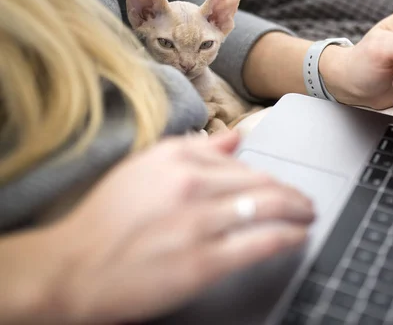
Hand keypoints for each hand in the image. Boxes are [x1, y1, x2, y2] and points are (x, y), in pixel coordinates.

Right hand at [36, 132, 313, 323]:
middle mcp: (191, 184)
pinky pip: (261, 241)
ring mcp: (199, 222)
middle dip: (292, 193)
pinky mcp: (203, 260)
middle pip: (262, 183)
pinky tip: (298, 236)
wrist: (72, 268)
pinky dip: (288, 236)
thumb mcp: (143, 168)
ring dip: (298, 211)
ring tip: (307, 215)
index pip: (241, 163)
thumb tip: (234, 138)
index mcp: (177, 159)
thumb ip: (192, 149)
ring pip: (268, 207)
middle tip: (304, 201)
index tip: (279, 185)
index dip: (267, 177)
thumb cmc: (104, 220)